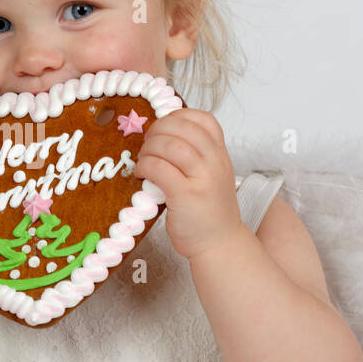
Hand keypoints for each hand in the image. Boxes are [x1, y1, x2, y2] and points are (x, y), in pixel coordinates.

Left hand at [131, 109, 246, 261]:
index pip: (203, 119)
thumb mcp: (211, 176)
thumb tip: (159, 138)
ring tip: (143, 160)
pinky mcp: (186, 195)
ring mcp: (203, 178)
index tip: (163, 128)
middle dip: (157, 130)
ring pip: (169, 145)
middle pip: (182, 127)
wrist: (219, 244)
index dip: (177, 117)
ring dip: (148, 148)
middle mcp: (215, 162)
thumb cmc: (209, 212)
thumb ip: (195, 157)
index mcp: (220, 154)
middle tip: (146, 144)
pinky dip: (145, 166)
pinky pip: (159, 168)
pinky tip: (141, 174)